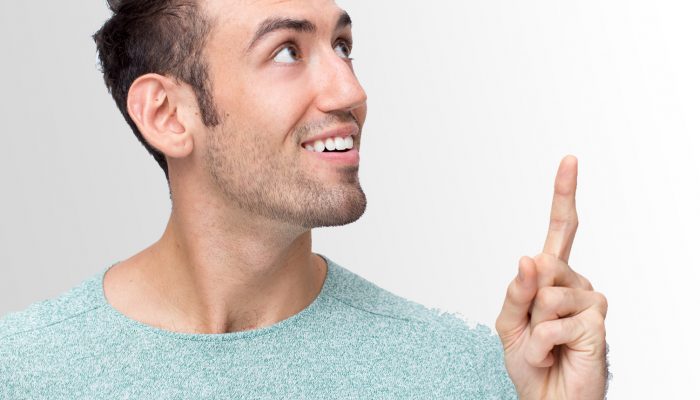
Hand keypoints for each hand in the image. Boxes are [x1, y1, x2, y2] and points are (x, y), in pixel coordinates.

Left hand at [495, 155, 608, 399]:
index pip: (560, 230)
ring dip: (533, 328)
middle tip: (533, 330)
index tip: (569, 160)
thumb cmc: (530, 360)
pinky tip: (555, 353)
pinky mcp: (597, 323)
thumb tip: (529, 258)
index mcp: (553, 276)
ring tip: (545, 345)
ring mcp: (590, 301)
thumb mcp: (509, 323)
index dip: (564, 195)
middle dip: (524, 302)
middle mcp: (575, 282)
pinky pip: (553, 324)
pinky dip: (542, 343)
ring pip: (545, 297)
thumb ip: (517, 290)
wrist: (547, 398)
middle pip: (540, 266)